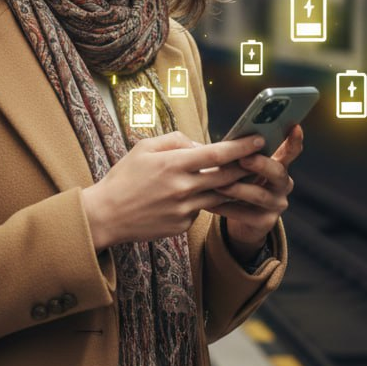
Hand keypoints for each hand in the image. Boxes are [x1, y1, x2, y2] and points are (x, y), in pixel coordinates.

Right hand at [81, 132, 268, 249]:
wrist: (106, 215)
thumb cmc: (124, 178)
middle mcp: (183, 188)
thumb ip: (175, 140)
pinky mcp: (182, 226)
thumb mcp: (144, 148)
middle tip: (260, 158)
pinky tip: (193, 197)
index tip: (258, 140)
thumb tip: (200, 144)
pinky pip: (201, 210)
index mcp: (173, 164)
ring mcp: (184, 210)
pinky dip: (202, 201)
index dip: (241, 146)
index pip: (217, 154)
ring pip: (219, 196)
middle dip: (247, 166)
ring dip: (233, 186)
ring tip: (241, 176)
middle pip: (227, 176)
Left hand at [208, 125, 303, 259]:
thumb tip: (222, 140)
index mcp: (279, 166)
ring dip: (237, 188)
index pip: (291, 151)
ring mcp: (277, 204)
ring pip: (259, 195)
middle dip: (260, 164)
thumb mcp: (243, 169)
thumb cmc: (240, 185)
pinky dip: (225, 208)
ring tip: (216, 184)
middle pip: (277, 172)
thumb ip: (241, 155)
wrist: (243, 222)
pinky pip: (244, 214)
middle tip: (243, 158)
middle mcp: (283, 185)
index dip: (295, 140)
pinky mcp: (265, 223)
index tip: (295, 126)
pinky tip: (208, 203)